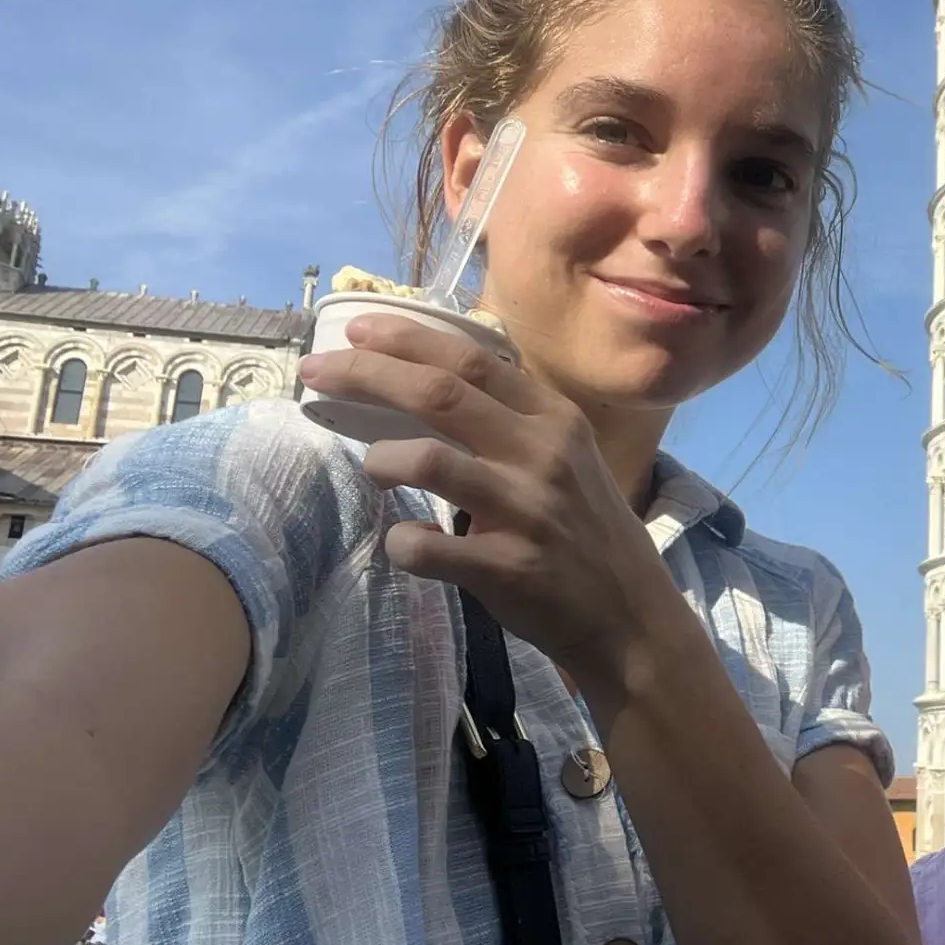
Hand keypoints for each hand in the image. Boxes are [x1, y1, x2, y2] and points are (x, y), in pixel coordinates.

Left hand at [298, 313, 685, 685]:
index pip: (471, 360)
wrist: (629, 614)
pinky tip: (406, 543)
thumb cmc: (584, 528)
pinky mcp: (508, 566)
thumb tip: (426, 383)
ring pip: (428, 460)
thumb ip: (510, 421)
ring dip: (382, 459)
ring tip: (372, 467)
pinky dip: (402, 542)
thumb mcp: (565, 457)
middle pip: (440, 393)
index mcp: (554, 418)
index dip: (407, 340)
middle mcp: (542, 453)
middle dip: (367, 375)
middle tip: (315, 374)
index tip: (356, 331)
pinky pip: (427, 548)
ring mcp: (526, 510)